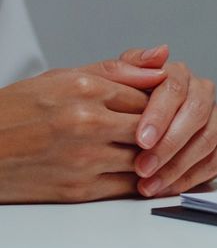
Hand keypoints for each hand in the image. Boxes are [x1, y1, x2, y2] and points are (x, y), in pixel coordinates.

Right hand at [0, 60, 165, 201]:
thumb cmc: (19, 111)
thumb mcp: (65, 77)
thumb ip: (118, 70)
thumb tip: (163, 58)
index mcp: (84, 89)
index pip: (148, 94)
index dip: (159, 103)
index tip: (161, 107)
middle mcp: (86, 122)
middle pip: (152, 126)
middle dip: (163, 129)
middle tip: (166, 131)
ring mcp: (84, 158)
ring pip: (145, 157)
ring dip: (154, 156)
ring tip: (155, 151)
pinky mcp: (79, 189)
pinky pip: (128, 185)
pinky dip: (141, 179)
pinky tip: (141, 172)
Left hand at [107, 46, 216, 196]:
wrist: (115, 133)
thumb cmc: (111, 109)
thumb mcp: (106, 85)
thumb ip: (127, 67)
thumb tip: (161, 52)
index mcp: (177, 74)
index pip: (174, 88)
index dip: (159, 115)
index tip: (141, 140)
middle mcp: (202, 92)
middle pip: (197, 113)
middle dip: (170, 144)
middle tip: (143, 167)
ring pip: (209, 138)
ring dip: (179, 165)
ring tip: (149, 184)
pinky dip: (196, 176)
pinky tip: (170, 187)